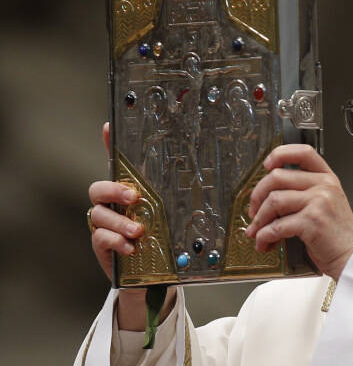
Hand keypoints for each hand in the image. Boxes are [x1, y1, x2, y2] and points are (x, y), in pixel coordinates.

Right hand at [88, 123, 174, 330]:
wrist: (153, 275)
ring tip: (139, 231)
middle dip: (114, 190)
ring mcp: (105, 225)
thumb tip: (204, 174)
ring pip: (99, 214)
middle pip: (98, 188)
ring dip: (120, 222)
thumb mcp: (175, 216)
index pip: (115, 164)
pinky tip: (131, 248)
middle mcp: (112, 205)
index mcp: (128, 192)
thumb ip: (180, 198)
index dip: (109, 145)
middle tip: (134, 196)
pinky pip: (99, 238)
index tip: (109, 127)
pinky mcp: (102, 246)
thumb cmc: (163, 239)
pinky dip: (116, 241)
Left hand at [246, 144, 352, 279]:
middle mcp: (325, 186)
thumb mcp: (326, 204)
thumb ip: (303, 193)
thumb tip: (266, 195)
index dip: (280, 154)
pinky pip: (277, 225)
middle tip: (253, 212)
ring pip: (274, 200)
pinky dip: (265, 236)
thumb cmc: (337, 236)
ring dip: (259, 219)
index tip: (267, 165)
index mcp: (327, 178)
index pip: (303, 152)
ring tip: (258, 232)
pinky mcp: (312, 221)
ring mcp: (319, 202)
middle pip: (277, 177)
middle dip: (257, 196)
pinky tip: (266, 243)